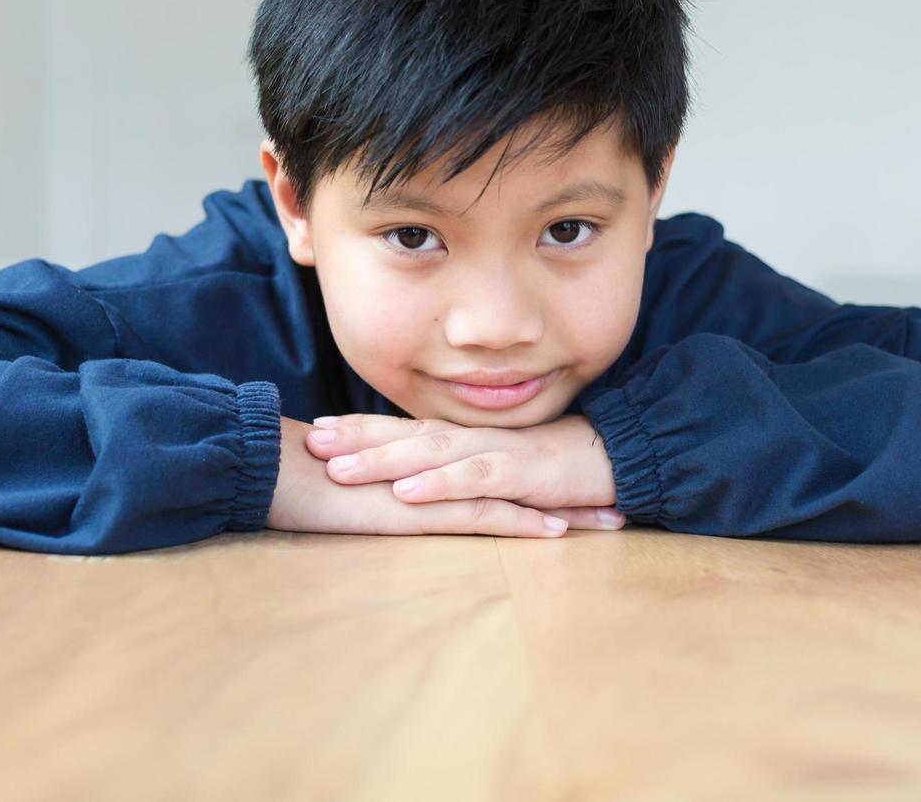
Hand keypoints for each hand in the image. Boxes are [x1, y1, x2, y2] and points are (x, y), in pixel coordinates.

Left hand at [301, 412, 622, 528]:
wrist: (610, 460)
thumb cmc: (549, 468)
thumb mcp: (495, 469)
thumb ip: (459, 470)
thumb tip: (415, 481)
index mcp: (463, 439)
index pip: (403, 428)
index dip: (360, 428)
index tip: (316, 428)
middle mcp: (471, 440)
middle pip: (405, 434)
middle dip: (356, 437)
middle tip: (310, 440)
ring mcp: (494, 454)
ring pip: (430, 453)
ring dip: (384, 459)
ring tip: (340, 468)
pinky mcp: (519, 476)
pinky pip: (472, 479)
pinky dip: (438, 484)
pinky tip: (406, 491)